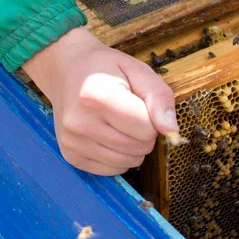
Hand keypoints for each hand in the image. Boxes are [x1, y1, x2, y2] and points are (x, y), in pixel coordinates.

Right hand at [22, 26, 178, 175]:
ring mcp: (72, 142)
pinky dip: (118, 156)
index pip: (147, 129)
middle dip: (144, 133)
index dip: (153, 118)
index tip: (140, 103)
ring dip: (132, 146)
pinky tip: (108, 134)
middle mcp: (80, 123)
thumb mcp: (139, 71)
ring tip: (119, 123)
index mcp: (97, 97)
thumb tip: (171, 131)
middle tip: (130, 112)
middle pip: (139, 148)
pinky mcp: (70, 156)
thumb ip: (159, 98)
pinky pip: (111, 170)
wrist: (67, 70)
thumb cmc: (107, 68)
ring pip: (127, 163)